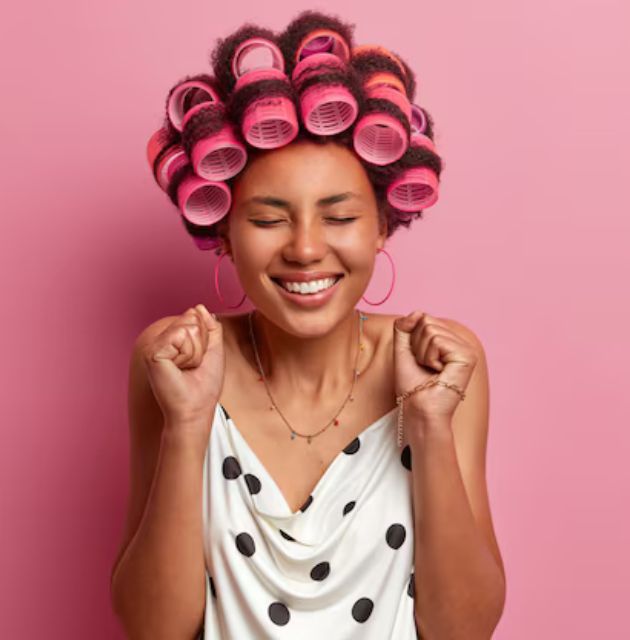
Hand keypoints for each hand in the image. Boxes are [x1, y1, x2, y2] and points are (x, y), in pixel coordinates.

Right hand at [142, 304, 224, 434]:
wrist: (196, 410)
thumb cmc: (204, 386)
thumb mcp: (214, 350)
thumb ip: (210, 327)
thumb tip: (198, 307)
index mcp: (174, 340)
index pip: (195, 317)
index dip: (205, 338)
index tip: (200, 360)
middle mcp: (162, 340)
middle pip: (192, 320)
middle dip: (201, 344)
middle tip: (194, 365)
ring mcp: (156, 346)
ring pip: (187, 328)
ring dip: (195, 351)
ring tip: (187, 367)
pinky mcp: (153, 353)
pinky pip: (179, 337)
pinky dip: (187, 354)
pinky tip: (178, 368)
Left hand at [393, 311, 477, 422]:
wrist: (418, 409)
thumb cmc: (411, 386)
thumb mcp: (402, 350)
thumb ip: (404, 327)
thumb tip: (417, 312)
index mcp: (446, 340)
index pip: (422, 317)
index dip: (411, 338)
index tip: (417, 359)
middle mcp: (458, 342)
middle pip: (426, 320)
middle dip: (416, 345)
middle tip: (424, 366)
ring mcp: (465, 348)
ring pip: (430, 329)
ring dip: (422, 353)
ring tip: (431, 370)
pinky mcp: (467, 355)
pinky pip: (438, 340)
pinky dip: (430, 357)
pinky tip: (439, 372)